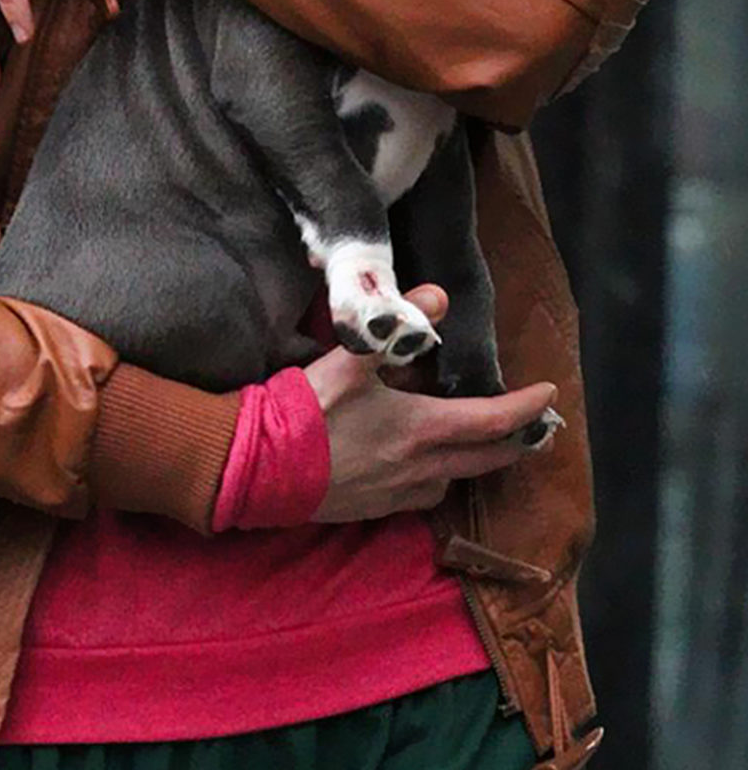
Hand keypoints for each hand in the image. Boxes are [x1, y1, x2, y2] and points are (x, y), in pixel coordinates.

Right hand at [305, 285, 557, 521]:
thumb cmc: (305, 410)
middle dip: (518, 443)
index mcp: (420, 429)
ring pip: (453, 481)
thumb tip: (438, 297)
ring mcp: (395, 494)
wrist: (257, 465)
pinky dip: (436, 480)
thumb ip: (397, 328)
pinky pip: (421, 497)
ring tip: (479, 445)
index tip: (549, 395)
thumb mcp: (349, 359)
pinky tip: (423, 468)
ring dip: (475, 463)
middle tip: (539, 431)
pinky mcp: (372, 508)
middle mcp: (419, 468)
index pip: (492, 420)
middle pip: (486, 460)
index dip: (525, 408)